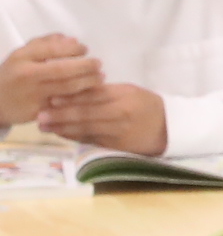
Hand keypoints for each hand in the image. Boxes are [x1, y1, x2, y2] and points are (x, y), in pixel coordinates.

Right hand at [0, 37, 98, 128]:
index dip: (72, 49)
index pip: (51, 50)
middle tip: (99, 64)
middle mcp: (27, 76)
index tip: (85, 49)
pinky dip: (80, 99)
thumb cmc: (14, 74)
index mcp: (22, 58)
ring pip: (66, 88)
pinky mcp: (38, 112)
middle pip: (62, 70)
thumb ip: (45, 43)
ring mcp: (32, 95)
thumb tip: (72, 40)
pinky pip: (64, 105)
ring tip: (100, 78)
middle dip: (85, 66)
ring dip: (88, 82)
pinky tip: (92, 94)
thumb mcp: (23, 55)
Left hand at [41, 81, 164, 154]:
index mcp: (124, 97)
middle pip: (86, 114)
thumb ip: (104, 92)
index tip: (51, 97)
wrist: (168, 128)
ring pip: (85, 129)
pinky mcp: (115, 146)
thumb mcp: (129, 92)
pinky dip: (74, 136)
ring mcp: (117, 132)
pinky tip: (61, 133)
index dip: (71, 97)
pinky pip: (90, 140)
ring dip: (62, 128)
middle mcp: (120, 114)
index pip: (93, 96)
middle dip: (61, 114)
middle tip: (40, 115)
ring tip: (44, 126)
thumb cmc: (146, 105)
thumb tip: (75, 90)